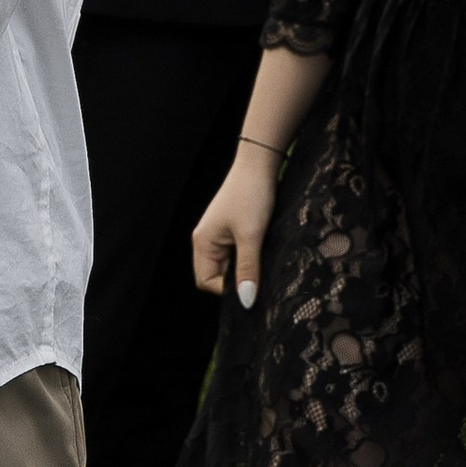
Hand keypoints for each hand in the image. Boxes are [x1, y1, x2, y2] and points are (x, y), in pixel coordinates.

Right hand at [193, 148, 281, 307]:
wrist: (258, 165)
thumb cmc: (251, 196)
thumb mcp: (252, 236)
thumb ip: (247, 269)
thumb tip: (246, 301)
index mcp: (202, 243)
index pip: (206, 282)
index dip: (228, 290)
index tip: (252, 287)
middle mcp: (206, 240)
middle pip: (216, 276)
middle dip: (237, 279)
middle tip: (260, 272)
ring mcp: (219, 235)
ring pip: (229, 265)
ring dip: (246, 266)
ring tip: (262, 255)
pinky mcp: (232, 230)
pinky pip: (237, 253)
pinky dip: (250, 255)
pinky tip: (263, 247)